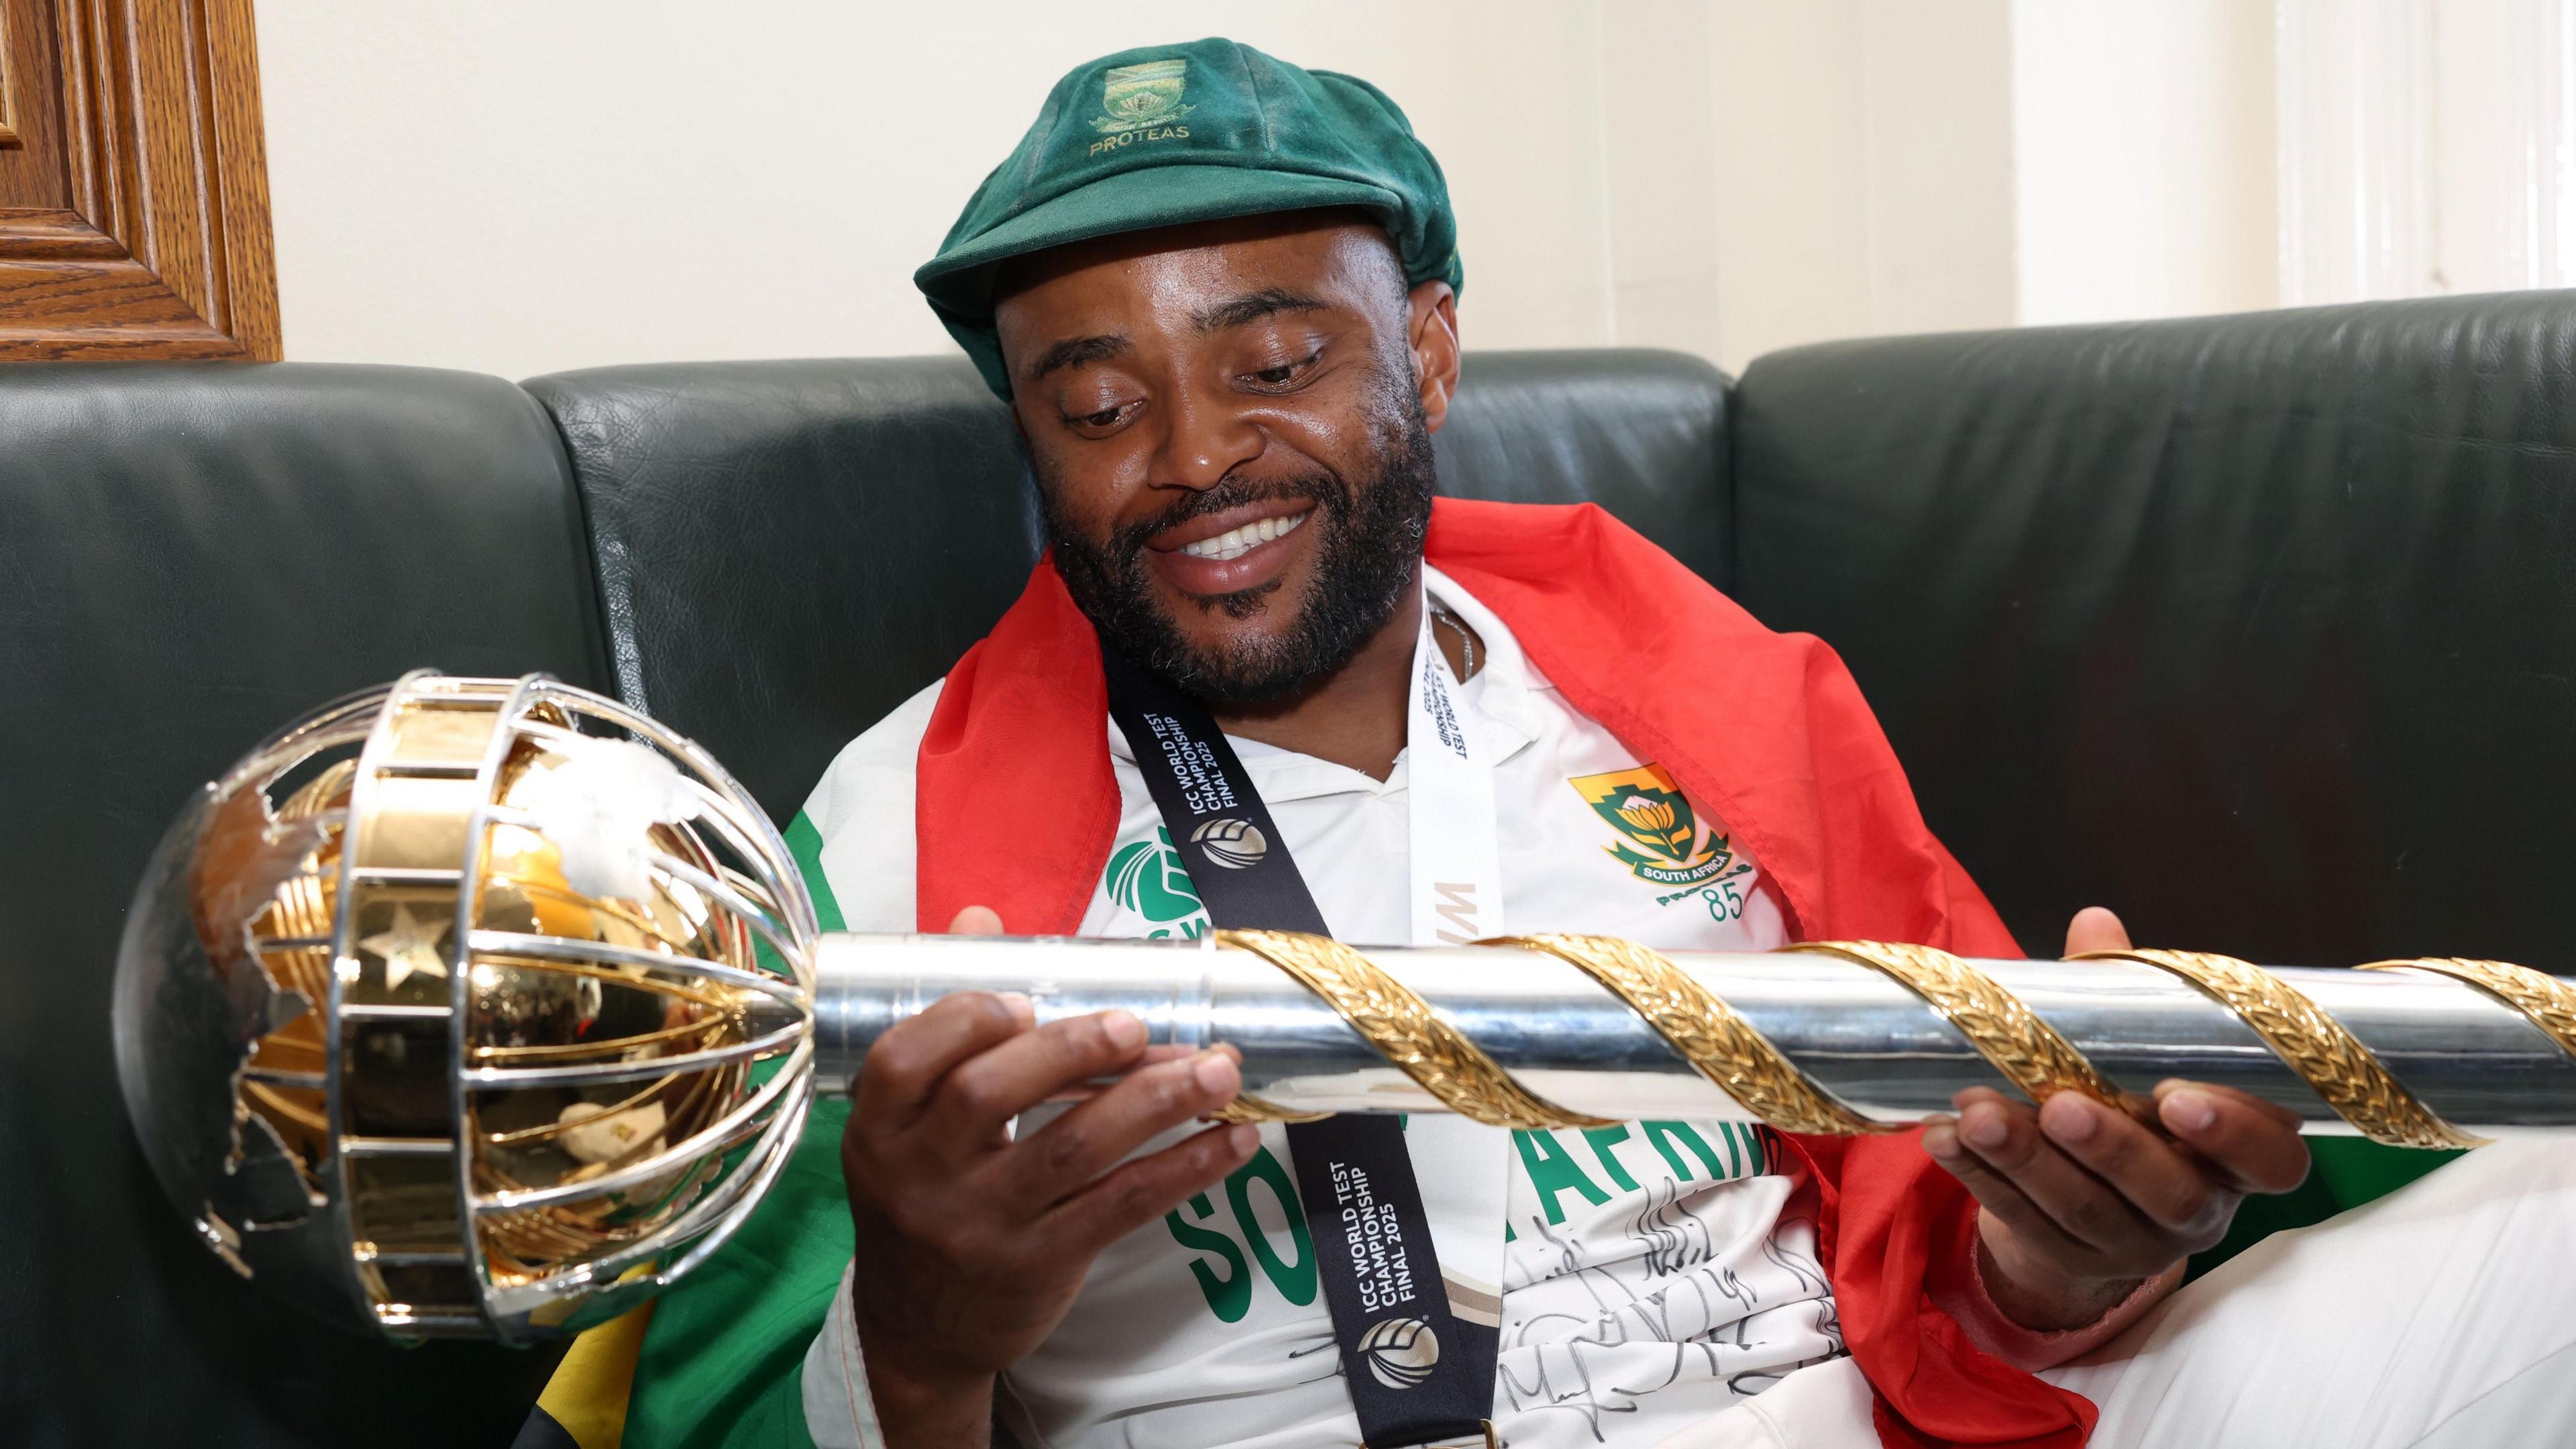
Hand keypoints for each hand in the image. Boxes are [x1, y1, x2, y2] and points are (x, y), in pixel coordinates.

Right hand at [841, 905, 1260, 1445]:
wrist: (919, 1332)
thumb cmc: (924, 1196)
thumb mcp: (908, 1121)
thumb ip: (947, 1020)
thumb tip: (982, 920)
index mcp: (881, 1128)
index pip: (904, 1061)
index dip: (963, 1021)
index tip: (1023, 1001)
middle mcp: (921, 1176)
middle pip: (990, 1097)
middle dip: (1072, 1050)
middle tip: (1137, 1026)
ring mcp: (982, 1226)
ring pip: (1071, 1151)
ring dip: (1153, 1101)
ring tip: (1217, 1068)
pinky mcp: (1040, 1265)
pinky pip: (1121, 1206)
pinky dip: (1183, 1169)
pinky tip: (1231, 1140)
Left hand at [1920, 907, 2311, 1330]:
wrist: (2080, 1200)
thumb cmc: (2127, 1103)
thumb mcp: (2136, 1054)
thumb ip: (2123, 999)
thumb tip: (2095, 923)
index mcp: (2235, 1157)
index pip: (2271, 1160)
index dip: (2235, 1133)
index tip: (2179, 1095)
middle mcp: (2197, 1209)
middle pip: (2168, 1194)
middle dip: (2112, 1148)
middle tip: (2062, 1104)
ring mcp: (2133, 1245)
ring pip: (2083, 1211)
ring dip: (2027, 1160)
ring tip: (1979, 1110)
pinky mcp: (2068, 1260)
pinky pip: (2021, 1222)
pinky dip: (1979, 1176)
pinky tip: (1943, 1135)